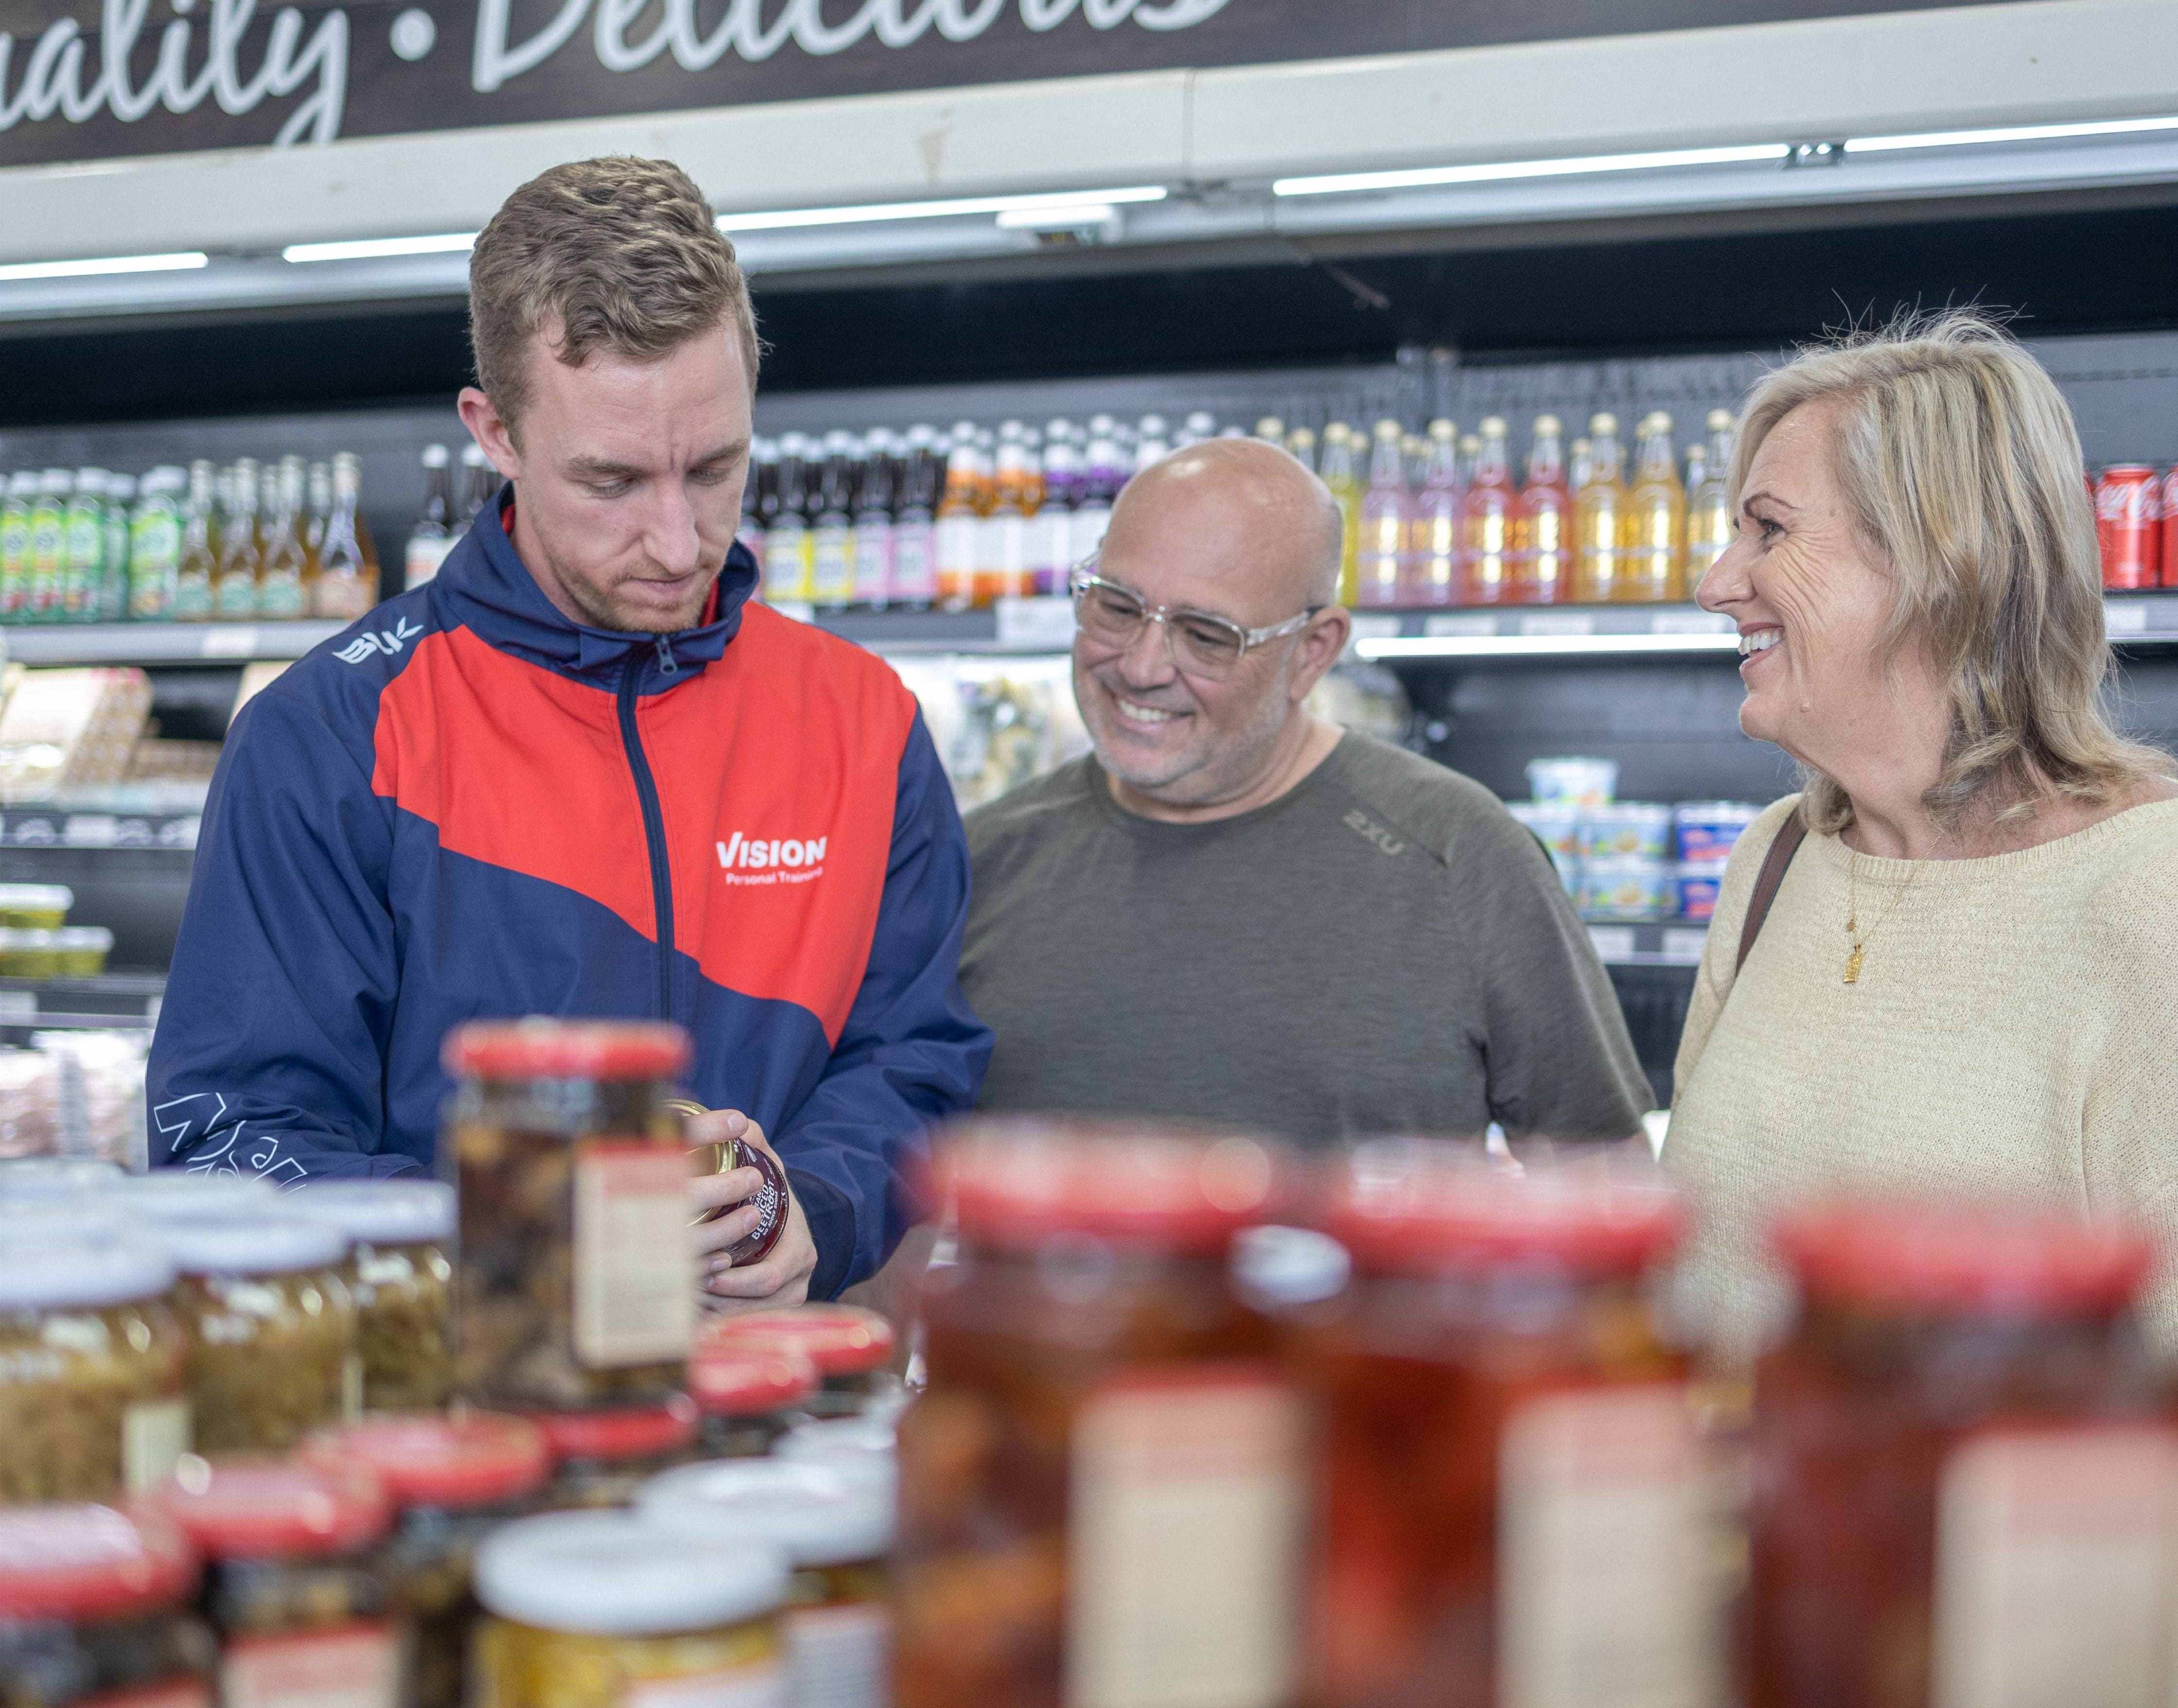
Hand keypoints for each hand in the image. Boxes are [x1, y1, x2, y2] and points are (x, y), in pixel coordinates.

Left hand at [686, 1109, 817, 1311]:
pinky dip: (715, 1322)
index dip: (735, 1281)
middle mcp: (797, 1281)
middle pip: (755, 1305)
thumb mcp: (770, 1170)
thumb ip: (758, 1148)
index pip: (770, 1276)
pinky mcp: (773, 1313)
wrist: (793, 1223)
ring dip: (712, 1313)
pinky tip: (688, 1315)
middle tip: (683, 1288)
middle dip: (717, 1300)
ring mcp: (787, 1301)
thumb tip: (741, 1124)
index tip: (704, 1271)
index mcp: (799, 1249)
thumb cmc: (774, 1196)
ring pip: (746, 1319)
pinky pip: (742, 1325)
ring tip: (680, 1299)